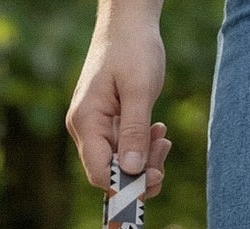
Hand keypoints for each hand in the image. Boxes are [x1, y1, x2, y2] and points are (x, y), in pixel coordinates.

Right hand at [67, 0, 170, 194]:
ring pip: (119, 163)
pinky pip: (123, 149)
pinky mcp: (107, 125)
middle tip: (165, 147)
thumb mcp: (140, 89)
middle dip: (140, 170)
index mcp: (86, 122)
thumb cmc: (132, 48)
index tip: (156, 176)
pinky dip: (142, 147)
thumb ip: (135, 131)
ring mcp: (95, 129)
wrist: (127, 22)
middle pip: (110, 173)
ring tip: (163, 136)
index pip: (100, 173)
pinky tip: (157, 130)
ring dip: (145, 158)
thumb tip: (132, 171)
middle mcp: (85, 130)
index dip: (126, 184)